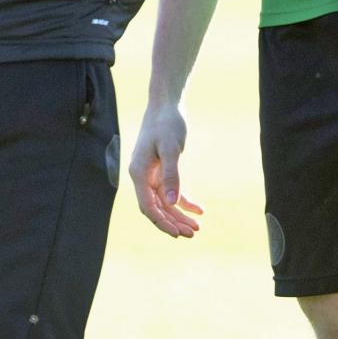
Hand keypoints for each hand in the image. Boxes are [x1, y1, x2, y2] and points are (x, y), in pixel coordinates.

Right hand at [127, 101, 202, 236]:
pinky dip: (183, 200)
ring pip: (164, 202)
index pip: (148, 207)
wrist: (165, 104)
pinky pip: (170, 190)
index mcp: (138, 173)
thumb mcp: (171, 149)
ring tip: (197, 227)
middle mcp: (141, 176)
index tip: (178, 234)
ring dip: (179, 215)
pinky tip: (199, 209)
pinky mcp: (160, 169)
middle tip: (193, 233)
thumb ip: (172, 175)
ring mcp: (150, 174)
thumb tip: (172, 202)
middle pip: (156, 208)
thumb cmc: (167, 123)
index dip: (162, 222)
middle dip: (173, 222)